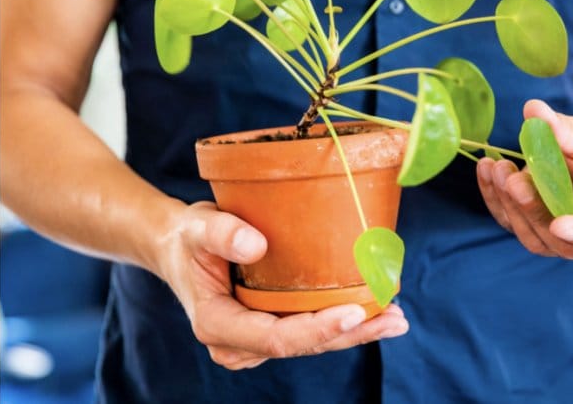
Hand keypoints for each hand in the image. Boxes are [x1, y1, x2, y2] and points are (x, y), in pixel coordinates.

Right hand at [153, 201, 408, 369]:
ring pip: (311, 344)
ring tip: (395, 316)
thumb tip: (258, 245)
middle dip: (351, 333)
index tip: (356, 312)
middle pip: (302, 346)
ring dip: (354, 332)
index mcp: (216, 325)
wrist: (177, 247)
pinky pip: (308, 334)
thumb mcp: (196, 226)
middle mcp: (236, 344)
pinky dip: (341, 324)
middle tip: (394, 317)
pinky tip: (374, 311)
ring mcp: (253, 343)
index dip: (318, 329)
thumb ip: (221, 233)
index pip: (276, 337)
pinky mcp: (267, 333)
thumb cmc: (187, 236)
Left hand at [477, 99, 572, 257]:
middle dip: (533, 211)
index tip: (560, 226)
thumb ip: (568, 132)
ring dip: (509, 203)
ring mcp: (556, 234)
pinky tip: (487, 167)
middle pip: (560, 244)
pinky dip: (494, 195)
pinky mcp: (529, 223)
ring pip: (532, 236)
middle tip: (515, 180)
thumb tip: (534, 110)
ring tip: (499, 167)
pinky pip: (510, 219)